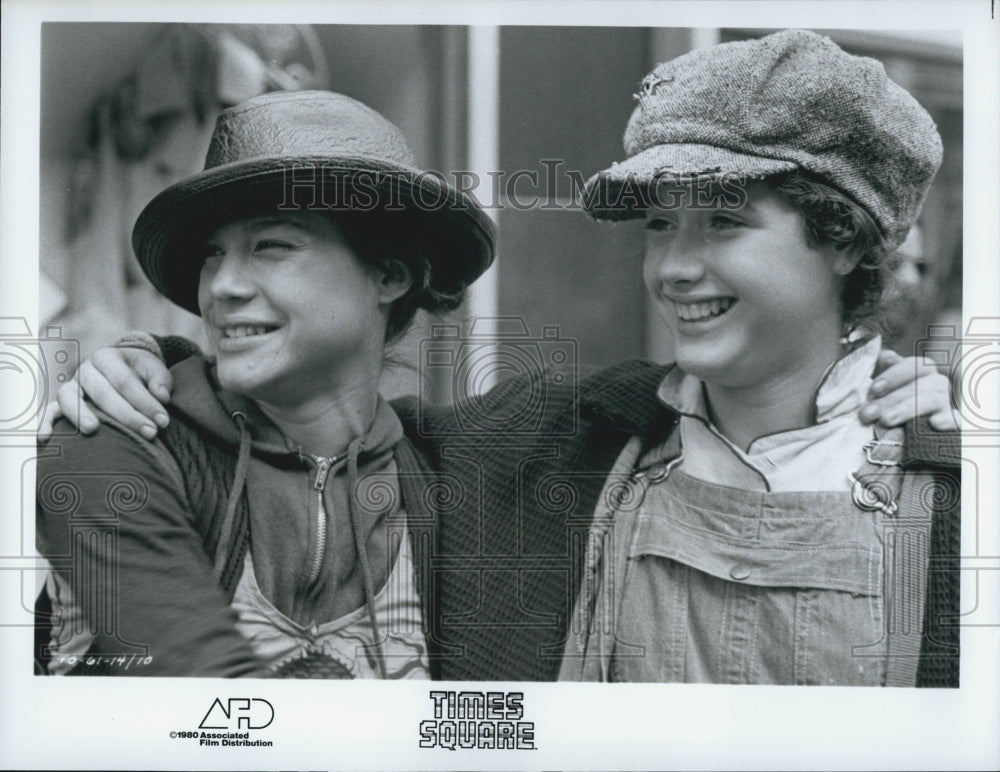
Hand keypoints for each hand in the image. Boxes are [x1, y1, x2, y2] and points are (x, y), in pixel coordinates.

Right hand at [37, 347, 172, 441]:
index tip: (163, 421)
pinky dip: (44, 422)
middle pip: (102, 392)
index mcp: (108, 357)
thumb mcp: (155, 370)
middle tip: (149, 432)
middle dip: (126, 415)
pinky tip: (44, 438)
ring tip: (93, 430)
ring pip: (69, 397)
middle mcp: (86, 369)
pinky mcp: (63, 402)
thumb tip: (162, 397)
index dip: (145, 402)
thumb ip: (160, 381)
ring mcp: (72, 385)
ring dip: (80, 414)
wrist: (124, 368)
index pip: (125, 380)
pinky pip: (49, 410)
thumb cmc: (142, 373)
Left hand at [862, 349, 956, 430]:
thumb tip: (887, 355)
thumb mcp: (884, 387)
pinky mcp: (954, 425)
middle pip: (920, 385)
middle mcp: (938, 384)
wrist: (906, 437)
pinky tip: (935, 423)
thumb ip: (886, 369)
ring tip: (885, 420)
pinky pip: (957, 420)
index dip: (894, 375)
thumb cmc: (889, 405)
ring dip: (906, 409)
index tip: (873, 390)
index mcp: (923, 372)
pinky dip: (949, 420)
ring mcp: (947, 404)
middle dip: (890, 398)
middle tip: (868, 412)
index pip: (915, 365)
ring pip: (931, 400)